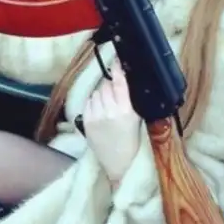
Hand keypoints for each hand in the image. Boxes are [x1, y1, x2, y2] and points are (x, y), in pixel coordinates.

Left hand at [83, 59, 140, 182]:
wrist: (119, 164)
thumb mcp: (138, 118)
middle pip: (106, 85)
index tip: (117, 59)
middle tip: (116, 93)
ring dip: (102, 94)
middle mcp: (109, 112)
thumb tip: (125, 78)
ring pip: (96, 92)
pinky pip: (88, 101)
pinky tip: (101, 111)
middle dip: (110, 85)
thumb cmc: (132, 140)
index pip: (119, 82)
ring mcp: (95, 116)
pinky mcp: (85, 122)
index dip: (117, 68)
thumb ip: (132, 99)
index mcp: (126, 110)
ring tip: (109, 105)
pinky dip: (94, 103)